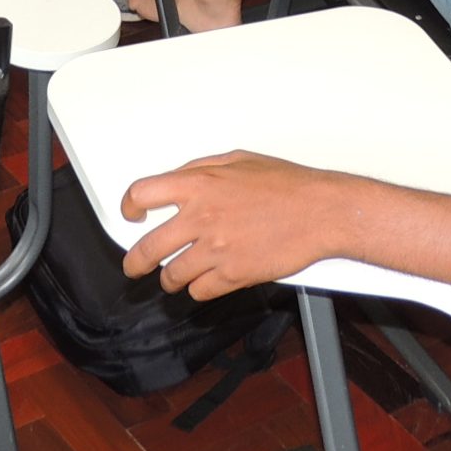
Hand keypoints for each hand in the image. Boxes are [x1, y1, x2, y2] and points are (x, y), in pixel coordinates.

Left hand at [121, 152, 339, 298]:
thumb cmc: (287, 184)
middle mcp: (201, 218)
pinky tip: (206, 280)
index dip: (129, 208)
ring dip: (170, 277)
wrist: (321, 212)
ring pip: (171, 276)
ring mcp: (216, 250)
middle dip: (135, 261)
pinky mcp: (233, 276)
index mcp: (198, 184)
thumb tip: (177, 180)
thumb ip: (201, 169)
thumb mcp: (238, 159)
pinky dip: (199, 288)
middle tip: (134, 265)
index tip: (131, 216)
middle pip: (146, 248)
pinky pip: (200, 291)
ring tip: (175, 274)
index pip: (141, 194)